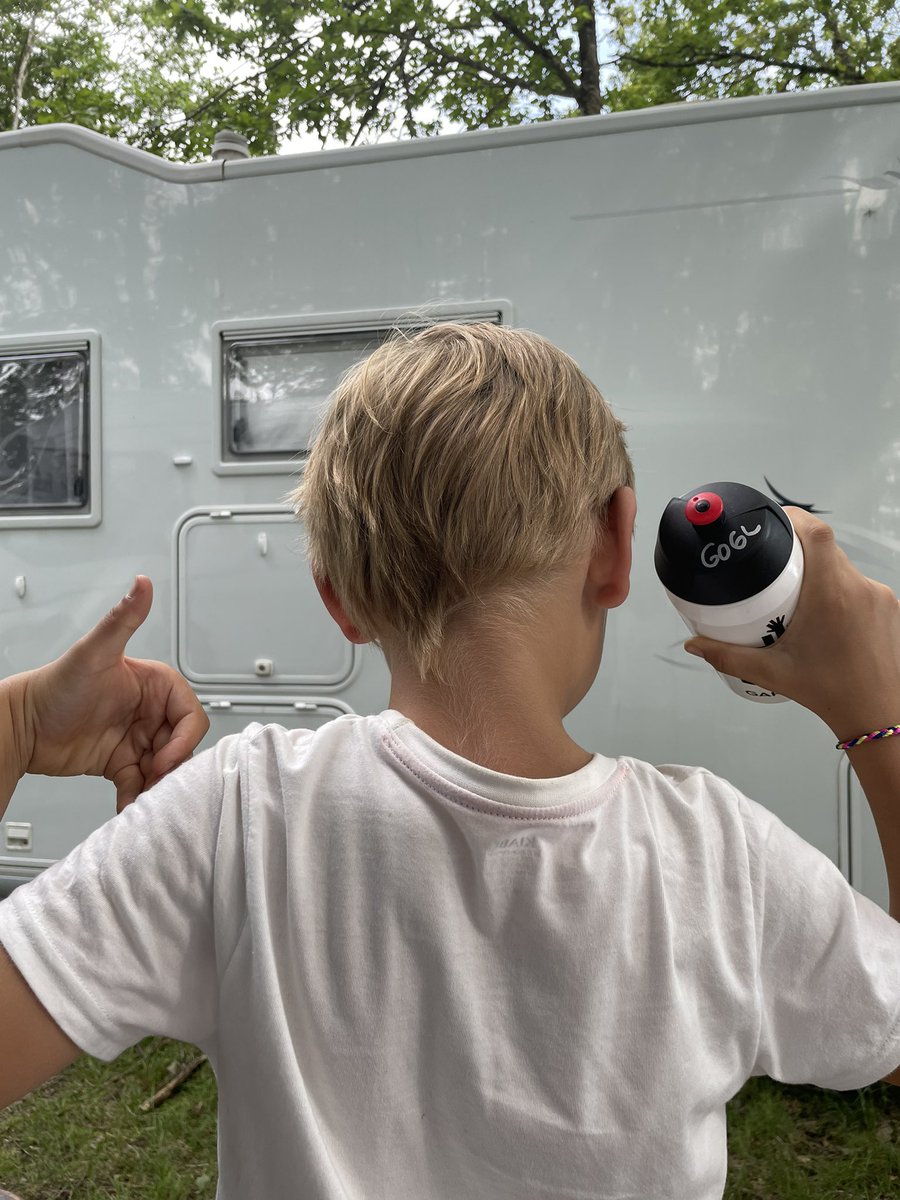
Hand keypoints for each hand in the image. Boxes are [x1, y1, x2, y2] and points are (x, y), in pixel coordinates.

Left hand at [20, 577, 209, 811]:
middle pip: (181, 744)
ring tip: (143, 796)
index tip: (163, 757)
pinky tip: (129, 805)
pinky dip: (138, 797)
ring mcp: (137, 738)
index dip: (181, 739)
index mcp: (156, 685)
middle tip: (155, 779)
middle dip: (172, 766)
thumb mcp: (94, 653)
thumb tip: (142, 584)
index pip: (189, 715)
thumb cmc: (54, 687)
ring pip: (165, 767)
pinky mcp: (122, 762)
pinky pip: (141, 783)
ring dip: (158, 785)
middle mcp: (150, 712)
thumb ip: (122, 619)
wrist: (20, 726)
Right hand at [685, 508, 899, 741]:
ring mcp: (879, 596)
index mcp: (830, 595)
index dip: (794, 517)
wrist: (878, 715)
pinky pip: (861, 585)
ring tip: (799, 593)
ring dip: (822, 571)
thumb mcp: (771, 672)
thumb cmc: (832, 693)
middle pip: (827, 547)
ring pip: (845, 566)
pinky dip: (841, 590)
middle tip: (776, 564)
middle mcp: (858, 589)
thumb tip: (695, 644)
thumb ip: (727, 655)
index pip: (817, 533)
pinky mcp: (890, 607)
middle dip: (801, 548)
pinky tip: (826, 613)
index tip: (775, 521)